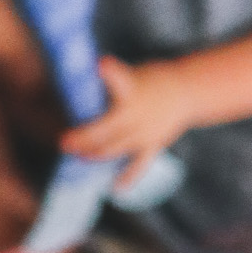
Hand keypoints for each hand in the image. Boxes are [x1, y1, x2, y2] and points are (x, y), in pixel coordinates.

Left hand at [62, 55, 191, 183]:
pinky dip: (127, 177)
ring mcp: (146, 132)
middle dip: (84, 137)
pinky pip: (138, 165)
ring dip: (95, 154)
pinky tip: (115, 188)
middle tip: (64, 142)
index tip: (100, 64)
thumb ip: (109, 84)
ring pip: (116, 148)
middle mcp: (138, 112)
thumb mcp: (132, 75)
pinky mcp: (153, 146)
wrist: (187, 93)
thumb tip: (79, 87)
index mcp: (132, 88)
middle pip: (107, 128)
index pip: (120, 78)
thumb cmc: (152, 81)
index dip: (110, 71)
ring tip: (78, 156)